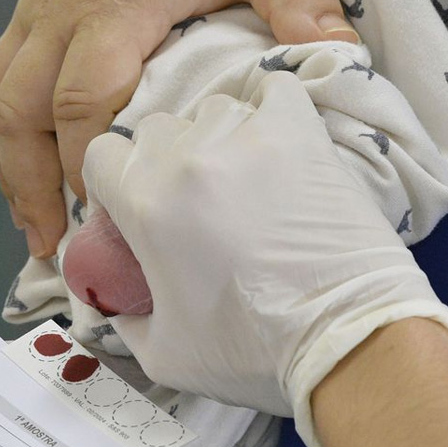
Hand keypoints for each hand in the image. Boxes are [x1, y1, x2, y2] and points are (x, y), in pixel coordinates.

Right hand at [0, 0, 355, 257]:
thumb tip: (337, 56)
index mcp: (114, 12)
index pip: (82, 101)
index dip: (84, 163)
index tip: (101, 212)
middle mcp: (60, 20)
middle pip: (20, 112)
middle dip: (29, 184)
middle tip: (49, 241)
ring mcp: (34, 17)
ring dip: (5, 167)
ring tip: (27, 222)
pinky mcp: (25, 16)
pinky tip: (14, 170)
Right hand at [71, 72, 447, 446]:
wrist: (346, 339)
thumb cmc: (249, 351)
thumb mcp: (161, 354)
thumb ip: (123, 320)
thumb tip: (114, 302)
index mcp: (146, 204)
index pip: (101, 155)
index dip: (109, 182)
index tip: (129, 209)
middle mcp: (188, 159)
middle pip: (153, 131)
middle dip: (158, 164)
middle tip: (185, 204)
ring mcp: (248, 138)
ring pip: (209, 112)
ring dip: (210, 141)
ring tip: (236, 182)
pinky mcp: (301, 133)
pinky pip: (273, 92)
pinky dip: (266, 110)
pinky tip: (270, 143)